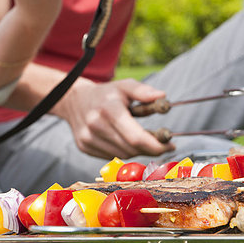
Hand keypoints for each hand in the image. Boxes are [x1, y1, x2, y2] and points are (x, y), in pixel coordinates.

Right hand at [54, 78, 175, 158]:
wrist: (74, 100)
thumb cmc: (105, 94)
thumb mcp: (124, 86)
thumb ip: (143, 91)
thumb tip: (162, 97)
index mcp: (109, 109)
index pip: (136, 137)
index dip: (156, 146)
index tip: (170, 145)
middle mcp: (96, 124)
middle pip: (131, 148)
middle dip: (150, 148)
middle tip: (161, 142)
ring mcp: (88, 137)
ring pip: (122, 154)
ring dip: (136, 150)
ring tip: (141, 138)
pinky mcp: (84, 146)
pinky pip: (111, 156)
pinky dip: (122, 151)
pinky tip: (123, 140)